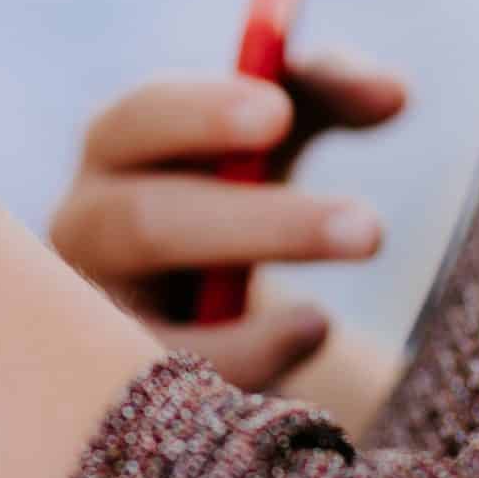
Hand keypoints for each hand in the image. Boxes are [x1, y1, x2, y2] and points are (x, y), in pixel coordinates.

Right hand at [47, 54, 406, 389]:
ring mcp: (92, 315)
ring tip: (327, 317)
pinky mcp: (118, 386)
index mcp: (117, 147)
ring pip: (143, 318)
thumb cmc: (238, 187)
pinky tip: (311, 333)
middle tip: (370, 229)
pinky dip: (243, 360)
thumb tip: (393, 92)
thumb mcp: (275, 133)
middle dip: (257, 225)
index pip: (139, 119)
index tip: (278, 112)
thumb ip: (327, 91)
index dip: (201, 115)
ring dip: (243, 326)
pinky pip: (171, 384)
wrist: (206, 299)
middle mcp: (85, 228)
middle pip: (143, 222)